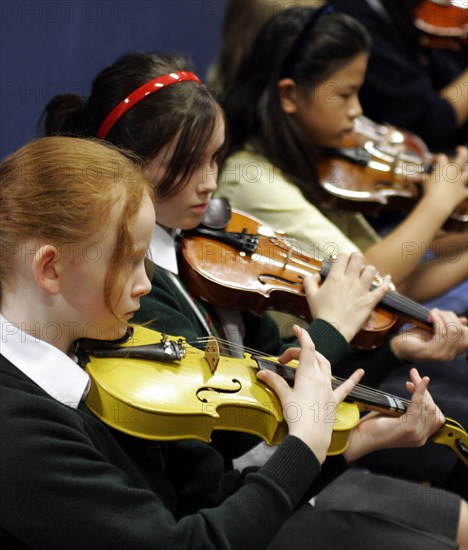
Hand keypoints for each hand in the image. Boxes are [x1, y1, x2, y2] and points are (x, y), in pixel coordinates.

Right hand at [257, 325, 363, 462]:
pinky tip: (360, 372)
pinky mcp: (333, 401)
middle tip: (285, 360)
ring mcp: (329, 389)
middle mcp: (321, 378)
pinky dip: (353, 378)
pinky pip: (346, 387)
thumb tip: (263, 373)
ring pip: (325, 366)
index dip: (302, 335)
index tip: (296, 328)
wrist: (311, 439)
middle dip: (299, 352)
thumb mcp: (284, 397)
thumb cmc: (297, 417)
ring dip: (316, 359)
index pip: (307, 347)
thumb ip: (275, 382)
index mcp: (308, 374)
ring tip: (305, 360)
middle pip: (313, 356)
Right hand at [304, 252, 390, 341]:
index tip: (341, 260)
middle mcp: (350, 280)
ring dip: (368, 269)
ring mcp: (362, 290)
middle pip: (358, 258)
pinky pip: (383, 288)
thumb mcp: (310, 295)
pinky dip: (386, 281)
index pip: (342, 256)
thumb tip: (315, 275)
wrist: (333, 330)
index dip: (342, 256)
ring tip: (365, 273)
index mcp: (335, 277)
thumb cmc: (321, 313)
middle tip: (354, 261)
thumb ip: (310, 281)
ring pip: (371, 270)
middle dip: (356, 257)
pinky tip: (387, 277)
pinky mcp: (370, 300)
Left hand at [343, 368, 444, 461]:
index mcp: (419, 436)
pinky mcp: (408, 428)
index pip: (435, 416)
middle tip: (413, 377)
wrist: (360, 438)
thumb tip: (413, 389)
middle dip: (425, 391)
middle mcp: (420, 437)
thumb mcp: (394, 416)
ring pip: (427, 406)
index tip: (414, 385)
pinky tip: (420, 382)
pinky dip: (420, 391)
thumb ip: (407, 409)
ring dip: (421, 388)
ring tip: (412, 378)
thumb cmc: (373, 426)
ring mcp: (416, 434)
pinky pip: (418, 405)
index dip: (428, 399)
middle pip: (433, 409)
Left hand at [391, 308, 467, 361]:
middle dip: (449, 316)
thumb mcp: (435, 330)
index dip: (458, 321)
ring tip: (432, 312)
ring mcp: (441, 355)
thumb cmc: (416, 337)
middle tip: (436, 311)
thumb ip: (448, 326)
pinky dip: (436, 320)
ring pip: (452, 330)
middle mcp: (450, 355)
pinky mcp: (432, 352)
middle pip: (460, 330)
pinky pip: (441, 333)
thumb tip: (465, 320)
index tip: (447, 314)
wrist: (398, 346)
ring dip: (442, 317)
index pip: (465, 335)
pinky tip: (429, 316)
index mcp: (452, 351)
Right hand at [422, 146, 467, 212]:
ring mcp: (460, 182)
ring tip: (465, 170)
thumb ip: (421, 178)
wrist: (437, 203)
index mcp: (444, 166)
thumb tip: (414, 178)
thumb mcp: (424, 183)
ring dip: (467, 171)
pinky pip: (466, 191)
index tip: (430, 163)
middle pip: (462, 157)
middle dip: (461, 151)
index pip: (441, 157)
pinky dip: (464, 191)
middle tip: (458, 148)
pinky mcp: (462, 192)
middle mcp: (454, 172)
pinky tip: (462, 192)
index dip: (435, 158)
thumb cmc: (429, 191)